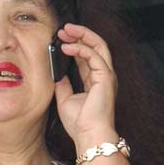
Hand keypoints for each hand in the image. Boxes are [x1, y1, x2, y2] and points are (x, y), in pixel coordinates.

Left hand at [53, 23, 117, 145]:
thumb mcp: (65, 100)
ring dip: (81, 35)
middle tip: (63, 29)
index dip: (74, 44)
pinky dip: (80, 48)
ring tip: (65, 30)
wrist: (88, 136)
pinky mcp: (105, 77)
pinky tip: (67, 47)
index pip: (86, 56)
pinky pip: (94, 55)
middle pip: (95, 46)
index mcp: (94, 81)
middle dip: (80, 34)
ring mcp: (106, 75)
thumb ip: (63, 85)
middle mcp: (102, 76)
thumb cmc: (80, 124)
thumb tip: (57, 73)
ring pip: (98, 45)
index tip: (60, 38)